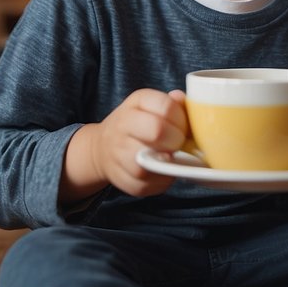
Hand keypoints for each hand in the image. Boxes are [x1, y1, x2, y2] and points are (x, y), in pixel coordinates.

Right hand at [63, 89, 187, 199]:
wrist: (104, 147)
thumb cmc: (139, 125)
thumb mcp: (153, 106)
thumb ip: (173, 104)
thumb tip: (183, 101)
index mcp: (137, 102)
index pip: (166, 107)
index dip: (182, 120)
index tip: (183, 128)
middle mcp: (122, 124)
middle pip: (157, 131)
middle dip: (175, 141)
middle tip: (177, 145)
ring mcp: (117, 153)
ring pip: (146, 164)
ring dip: (165, 166)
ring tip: (171, 160)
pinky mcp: (119, 178)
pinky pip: (144, 185)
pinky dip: (159, 183)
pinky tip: (162, 173)